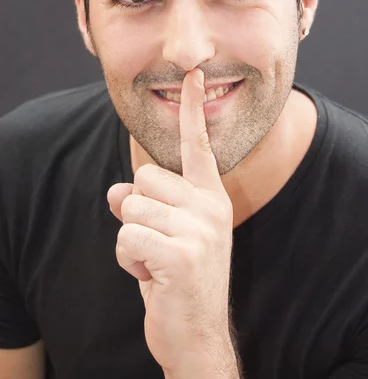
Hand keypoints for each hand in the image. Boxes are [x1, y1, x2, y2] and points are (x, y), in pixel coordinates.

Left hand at [107, 69, 234, 374]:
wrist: (196, 333)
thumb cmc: (180, 279)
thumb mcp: (164, 235)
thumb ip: (144, 205)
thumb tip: (117, 191)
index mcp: (211, 198)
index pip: (198, 146)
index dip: (191, 110)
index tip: (192, 75)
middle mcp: (210, 207)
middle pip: (144, 179)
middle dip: (139, 211)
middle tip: (159, 244)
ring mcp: (200, 229)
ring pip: (131, 206)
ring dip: (132, 238)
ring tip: (155, 261)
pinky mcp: (181, 253)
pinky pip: (127, 235)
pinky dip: (128, 259)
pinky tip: (151, 276)